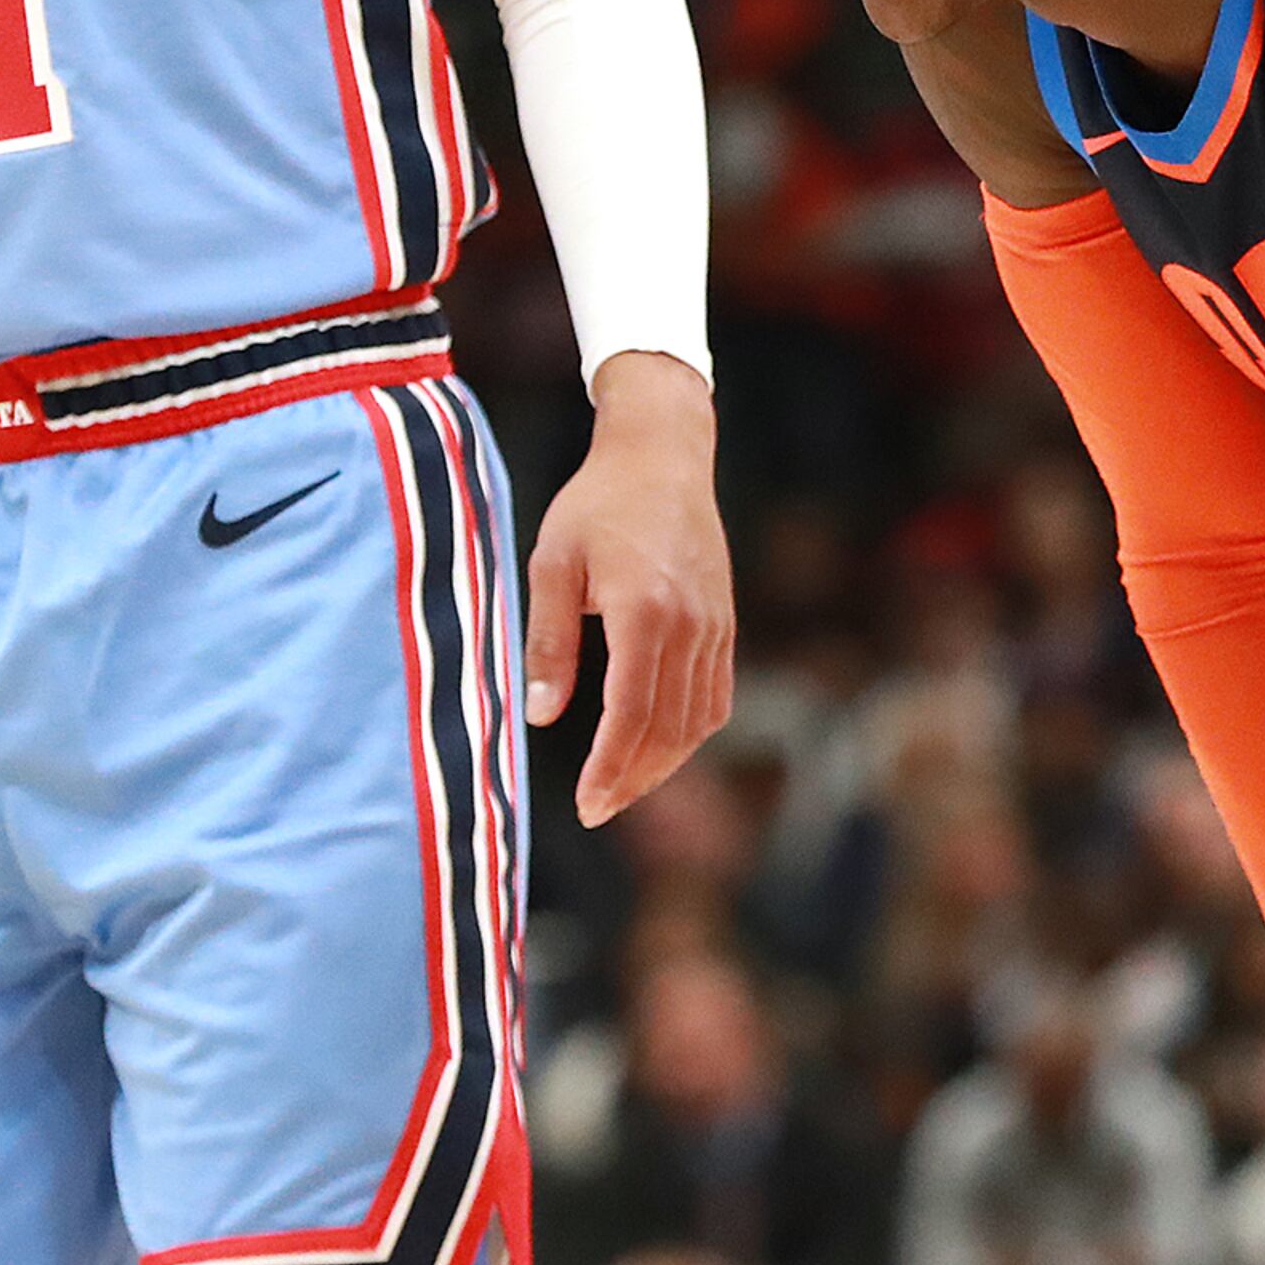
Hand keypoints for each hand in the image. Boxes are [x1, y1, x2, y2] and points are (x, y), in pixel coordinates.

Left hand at [526, 354, 733, 825]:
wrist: (663, 453)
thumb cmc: (596, 504)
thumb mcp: (553, 565)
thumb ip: (549, 643)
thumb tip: (539, 717)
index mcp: (644, 610)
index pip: (631, 714)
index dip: (610, 769)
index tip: (587, 806)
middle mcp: (690, 624)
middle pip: (669, 728)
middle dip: (634, 779)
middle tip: (598, 810)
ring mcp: (715, 624)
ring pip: (699, 719)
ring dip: (664, 762)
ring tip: (624, 786)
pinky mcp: (724, 621)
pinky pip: (716, 695)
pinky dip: (690, 730)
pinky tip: (659, 744)